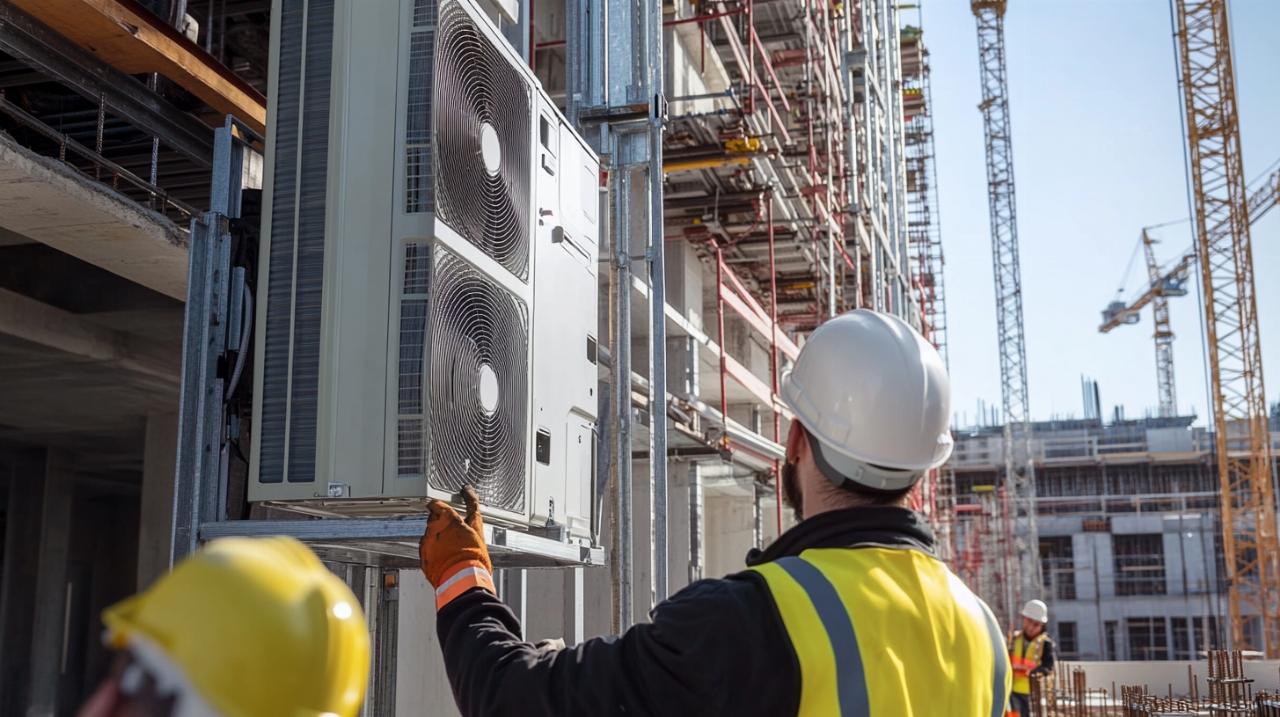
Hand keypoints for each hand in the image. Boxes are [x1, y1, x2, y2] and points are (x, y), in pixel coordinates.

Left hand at [419, 486, 494, 608]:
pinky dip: (433, 551)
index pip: (440, 503)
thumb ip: (470, 522)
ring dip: (437, 537)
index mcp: (450, 519)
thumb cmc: (474, 559)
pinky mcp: (423, 555)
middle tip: (453, 529)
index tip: (451, 498)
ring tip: (450, 548)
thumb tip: (471, 514)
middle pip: (434, 518)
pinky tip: (443, 557)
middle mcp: (436, 528)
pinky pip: (426, 549)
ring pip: (430, 533)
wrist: (462, 580)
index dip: (442, 502)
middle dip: (442, 521)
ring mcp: (428, 541)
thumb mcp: (478, 534)